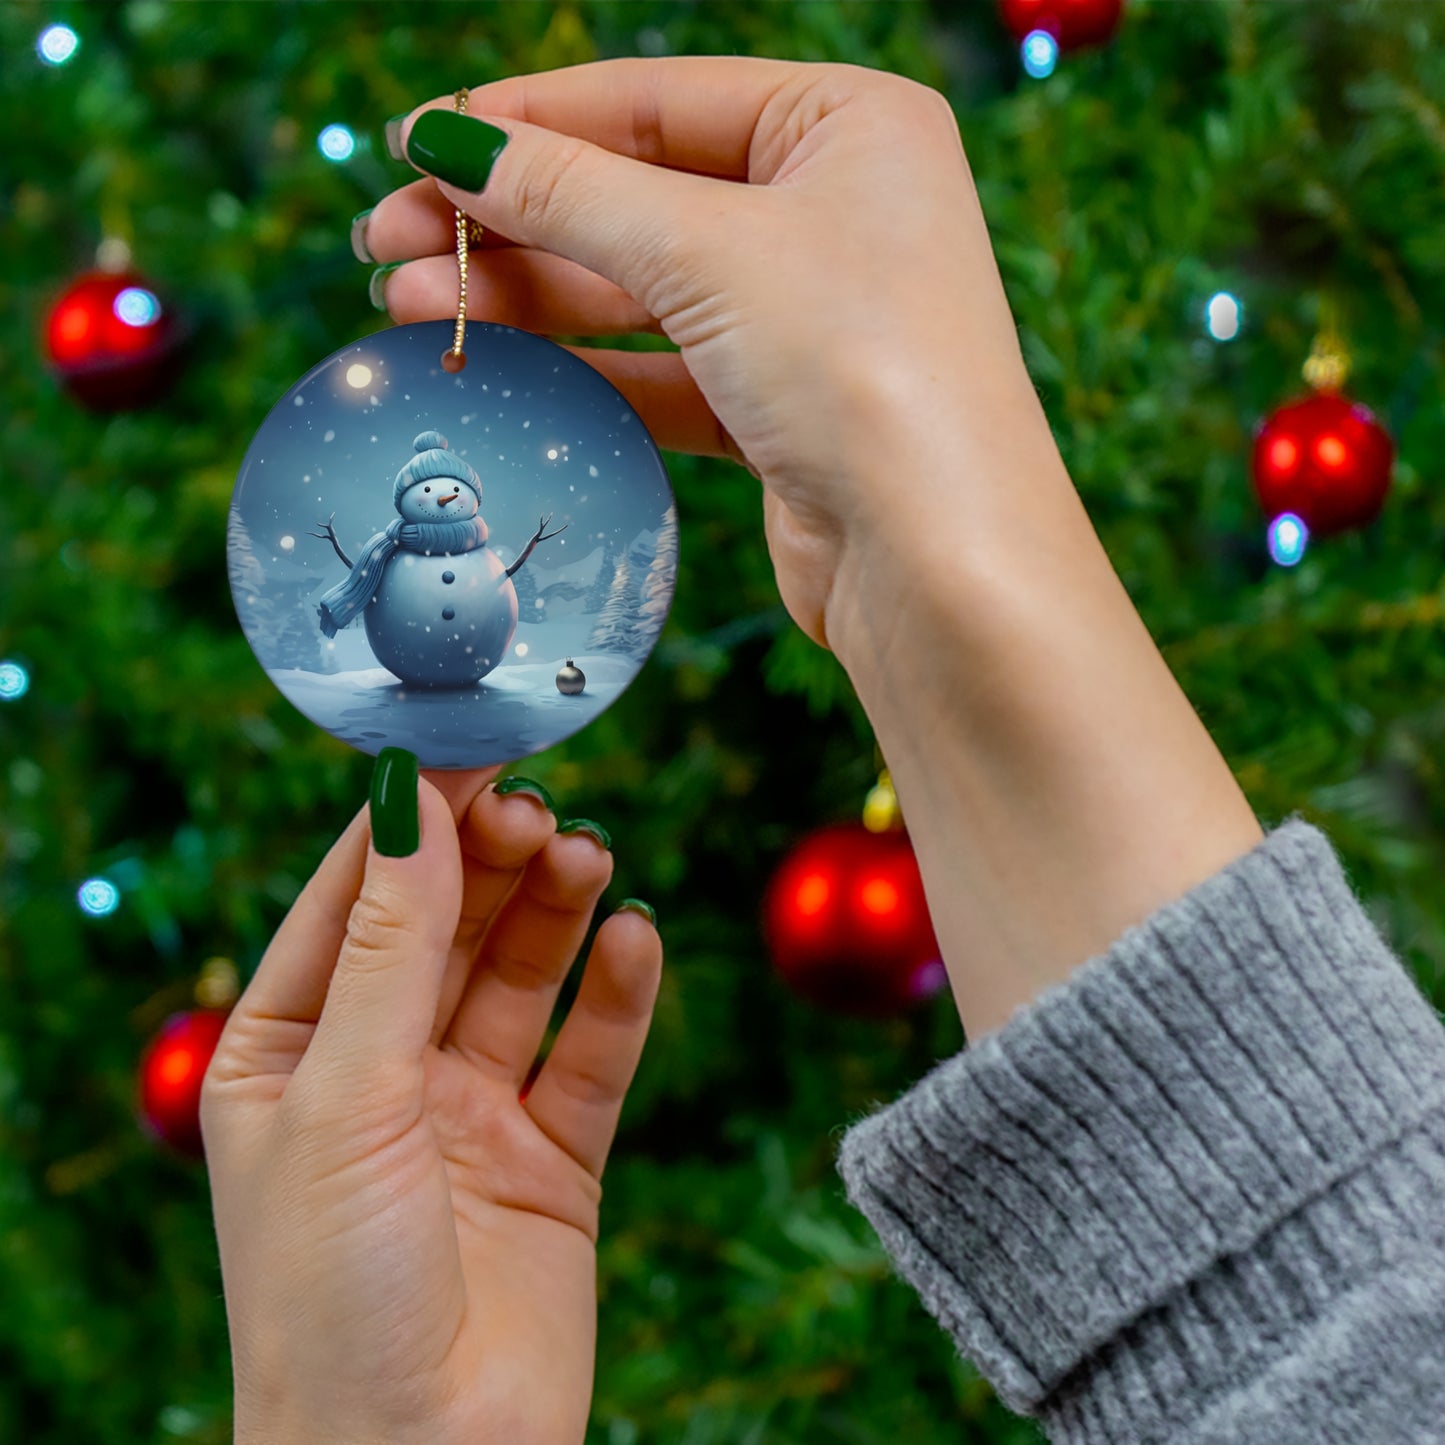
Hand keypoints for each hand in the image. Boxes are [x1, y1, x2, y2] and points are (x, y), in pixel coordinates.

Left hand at [201, 763, 661, 1444]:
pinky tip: (635, 939)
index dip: (411, 823)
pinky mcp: (552, 1158)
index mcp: (290, 1052)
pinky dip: (617, 994)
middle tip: (541, 808)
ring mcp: (469, 1113)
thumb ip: (390, 947)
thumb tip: (409, 802)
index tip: (470, 748)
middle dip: (491, 862)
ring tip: (589, 857)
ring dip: (555, 911)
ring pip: (521, 977)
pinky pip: (591, 1054)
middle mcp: (380, 1073)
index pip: (353, 901)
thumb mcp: (345, 1096)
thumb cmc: (331, 1296)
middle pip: (447, 927)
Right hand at [361, 56, 1052, 652]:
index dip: (527, 119)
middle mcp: (835, 209)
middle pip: (637, 194)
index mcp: (848, 124)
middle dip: (509, 218)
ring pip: (640, 287)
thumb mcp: (707, 251)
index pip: (656, 99)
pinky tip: (492, 359)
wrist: (938, 561)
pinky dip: (581, 365)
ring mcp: (809, 314)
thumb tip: (449, 141)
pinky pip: (662, 368)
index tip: (416, 141)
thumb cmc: (861, 369)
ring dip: (526, 294)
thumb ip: (571, 193)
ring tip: (406, 303)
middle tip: (385, 240)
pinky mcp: (782, 408)